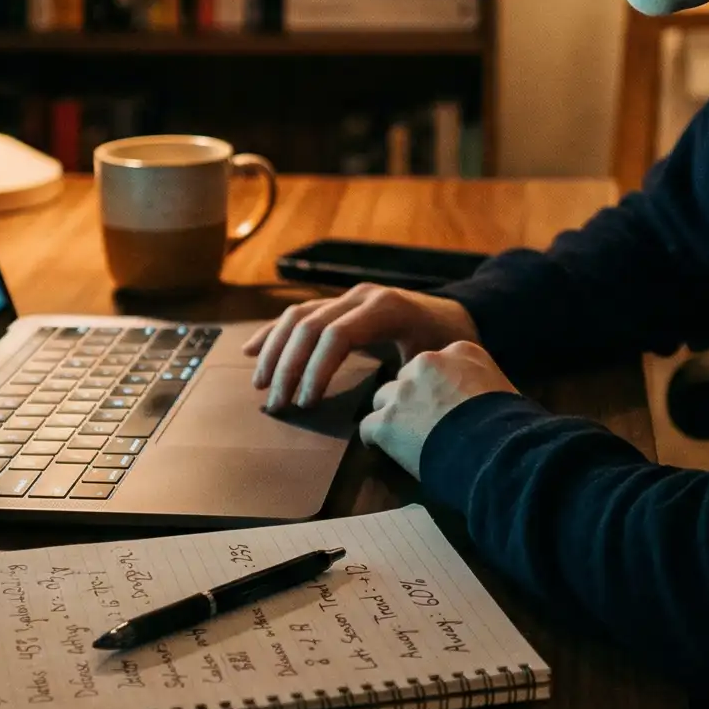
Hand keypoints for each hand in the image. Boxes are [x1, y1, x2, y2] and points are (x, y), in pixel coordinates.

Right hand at [244, 283, 479, 411]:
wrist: (457, 315)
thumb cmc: (448, 345)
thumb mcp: (434, 362)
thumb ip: (406, 380)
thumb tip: (375, 411)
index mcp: (385, 309)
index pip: (336, 336)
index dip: (316, 370)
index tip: (305, 404)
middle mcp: (361, 297)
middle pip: (310, 326)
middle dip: (288, 367)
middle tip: (277, 404)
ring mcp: (347, 297)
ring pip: (297, 317)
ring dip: (274, 351)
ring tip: (261, 385)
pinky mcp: (338, 303)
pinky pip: (298, 314)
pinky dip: (273, 333)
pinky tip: (250, 351)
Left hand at [359, 342, 517, 474]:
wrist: (496, 450)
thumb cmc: (510, 426)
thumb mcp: (504, 391)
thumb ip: (483, 386)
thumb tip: (485, 403)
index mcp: (461, 352)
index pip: (436, 365)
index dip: (437, 388)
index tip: (445, 406)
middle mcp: (427, 363)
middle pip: (406, 378)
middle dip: (412, 399)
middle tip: (424, 425)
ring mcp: (403, 391)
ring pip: (384, 400)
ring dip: (392, 417)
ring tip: (404, 440)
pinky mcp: (386, 421)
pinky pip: (369, 428)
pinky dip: (376, 440)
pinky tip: (385, 450)